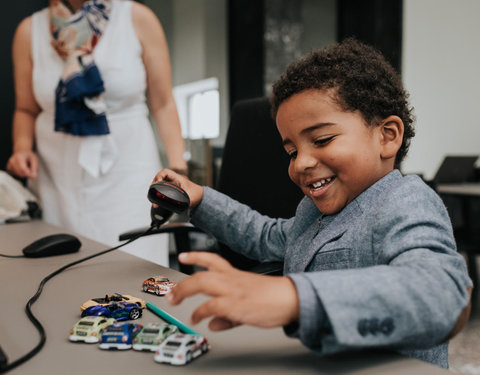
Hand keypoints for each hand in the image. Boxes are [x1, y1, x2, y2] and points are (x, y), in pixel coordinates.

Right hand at [6, 151, 37, 178]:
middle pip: (20, 173)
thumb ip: (34, 168)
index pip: (22, 168)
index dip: (28, 174)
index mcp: (19, 157)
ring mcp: (9, 164)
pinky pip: (16, 174)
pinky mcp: (8, 168)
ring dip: (24, 174)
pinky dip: (21, 174)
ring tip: (27, 167)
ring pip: (18, 175)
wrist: (21, 152)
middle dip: (27, 174)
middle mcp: (12, 161)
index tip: (34, 176)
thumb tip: (34, 177)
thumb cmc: (28, 155)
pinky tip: (22, 168)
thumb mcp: (34, 159)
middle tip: (31, 170)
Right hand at [153, 168, 203, 207]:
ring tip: (154, 199)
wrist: (201, 197)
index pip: (165, 172)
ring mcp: (172, 185)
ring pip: (160, 184)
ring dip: (155, 190)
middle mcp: (174, 181)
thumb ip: (184, 200)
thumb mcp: (190, 197)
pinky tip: (157, 201)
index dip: (159, 176)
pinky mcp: (172, 190)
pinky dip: (158, 194)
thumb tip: (175, 204)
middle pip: (160, 178)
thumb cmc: (197, 195)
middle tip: (152, 193)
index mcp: (178, 179)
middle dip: (154, 185)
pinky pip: (162, 189)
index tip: (157, 183)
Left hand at [166, 252, 299, 330]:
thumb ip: (227, 316)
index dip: (196, 256)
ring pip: (201, 283)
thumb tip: (212, 323)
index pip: (212, 260)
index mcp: (236, 275)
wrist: (291, 298)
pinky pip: (211, 305)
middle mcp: (231, 279)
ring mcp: (232, 290)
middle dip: (183, 283)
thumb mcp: (247, 305)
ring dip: (184, 291)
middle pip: (201, 274)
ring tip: (175, 301)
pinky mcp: (235, 304)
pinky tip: (196, 319)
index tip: (184, 255)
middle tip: (171, 293)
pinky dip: (199, 312)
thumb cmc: (274, 299)